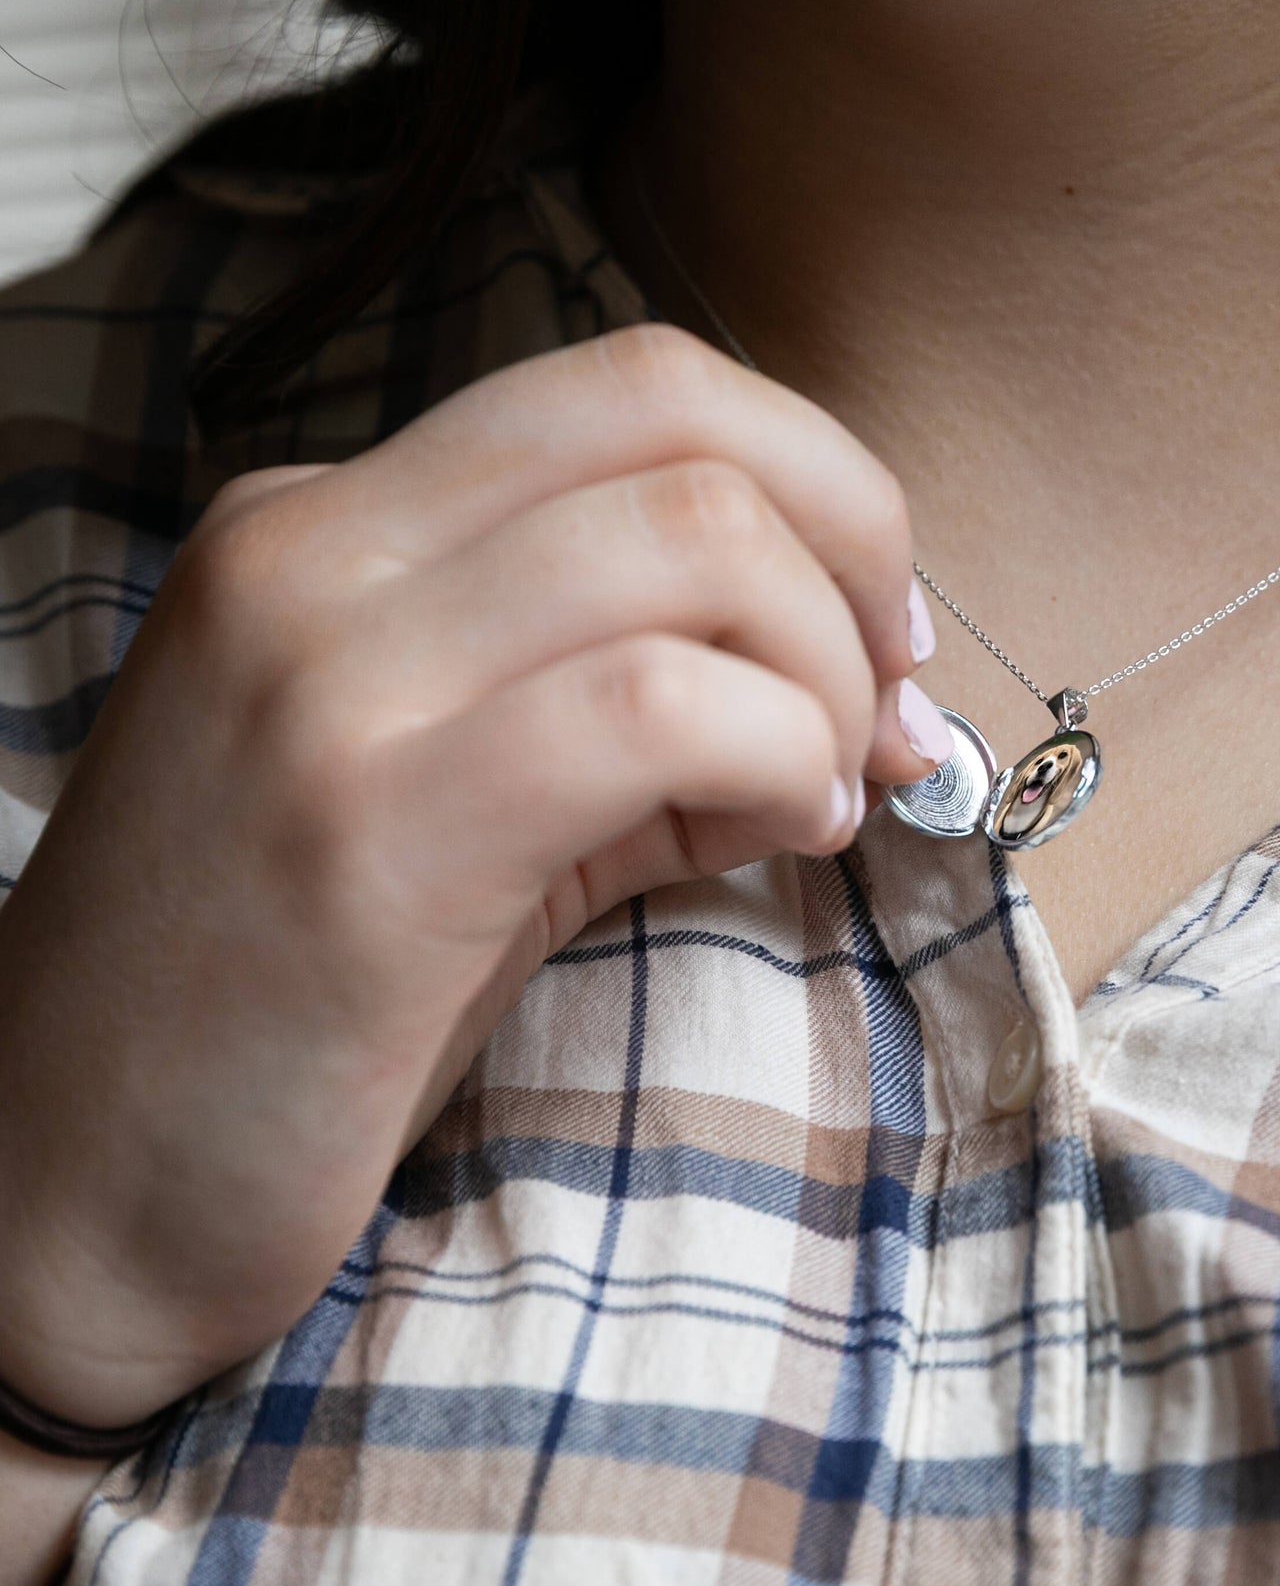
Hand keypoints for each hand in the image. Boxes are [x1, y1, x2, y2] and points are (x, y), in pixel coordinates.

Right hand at [0, 322, 951, 1430]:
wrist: (56, 1193)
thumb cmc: (291, 994)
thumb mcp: (462, 797)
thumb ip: (638, 706)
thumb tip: (868, 685)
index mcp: (326, 520)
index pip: (635, 392)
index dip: (814, 480)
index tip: (879, 619)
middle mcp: (314, 556)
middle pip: (676, 413)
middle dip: (852, 532)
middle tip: (890, 689)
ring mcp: (324, 678)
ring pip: (691, 539)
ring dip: (826, 668)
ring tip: (822, 792)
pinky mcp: (365, 830)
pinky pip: (653, 707)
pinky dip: (781, 755)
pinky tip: (787, 835)